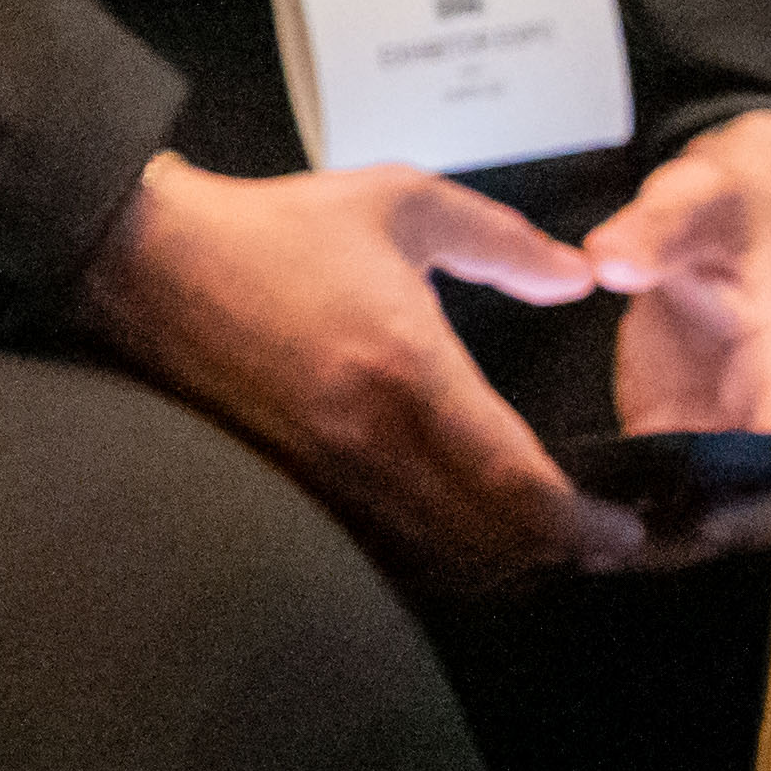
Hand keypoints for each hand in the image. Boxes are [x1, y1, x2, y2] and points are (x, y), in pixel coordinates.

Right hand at [76, 152, 649, 591]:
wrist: (146, 261)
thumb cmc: (276, 228)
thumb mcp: (401, 202)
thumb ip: (503, 239)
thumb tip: (578, 277)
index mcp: (407, 368)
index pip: (514, 481)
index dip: (580, 522)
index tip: (624, 530)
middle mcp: (368, 439)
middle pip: (485, 545)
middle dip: (553, 557)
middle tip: (600, 548)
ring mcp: (323, 474)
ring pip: (435, 562)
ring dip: (497, 568)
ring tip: (542, 550)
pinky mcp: (290, 488)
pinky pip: (382, 552)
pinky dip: (435, 562)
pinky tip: (462, 540)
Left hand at [580, 109, 770, 531]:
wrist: (723, 207)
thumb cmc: (723, 202)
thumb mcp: (692, 198)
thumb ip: (654, 229)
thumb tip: (610, 261)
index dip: (760, 493)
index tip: (704, 517)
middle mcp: (757, 404)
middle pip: (754, 500)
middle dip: (700, 534)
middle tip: (621, 551)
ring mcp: (715, 421)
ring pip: (705, 504)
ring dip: (658, 534)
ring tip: (586, 556)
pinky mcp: (672, 423)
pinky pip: (659, 482)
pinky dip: (625, 508)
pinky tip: (569, 525)